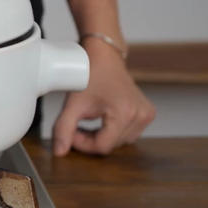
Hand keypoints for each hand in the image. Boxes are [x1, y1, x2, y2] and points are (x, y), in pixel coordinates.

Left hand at [52, 40, 155, 155]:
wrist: (104, 55)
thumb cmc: (90, 74)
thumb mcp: (73, 103)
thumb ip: (63, 129)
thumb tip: (60, 152)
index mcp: (125, 113)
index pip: (102, 146)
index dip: (83, 144)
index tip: (72, 132)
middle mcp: (140, 115)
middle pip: (111, 145)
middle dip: (91, 139)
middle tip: (77, 125)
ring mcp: (146, 114)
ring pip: (119, 142)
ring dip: (102, 136)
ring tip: (89, 120)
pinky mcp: (147, 113)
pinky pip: (128, 134)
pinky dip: (113, 131)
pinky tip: (102, 119)